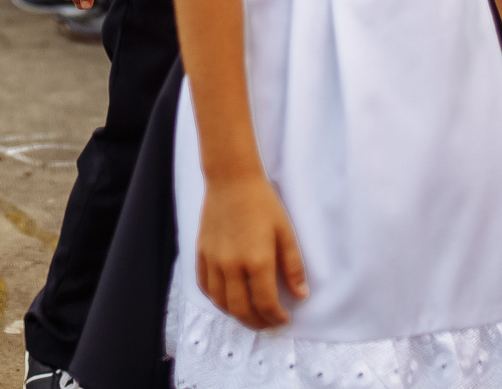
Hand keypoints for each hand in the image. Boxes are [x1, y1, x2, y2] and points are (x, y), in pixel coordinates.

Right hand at [196, 173, 306, 328]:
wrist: (231, 180)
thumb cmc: (262, 203)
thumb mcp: (285, 233)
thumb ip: (293, 267)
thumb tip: (300, 295)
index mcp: (257, 260)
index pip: (266, 303)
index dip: (276, 317)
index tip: (283, 319)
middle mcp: (232, 265)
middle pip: (242, 309)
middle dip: (257, 322)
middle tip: (268, 323)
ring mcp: (213, 260)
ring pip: (221, 302)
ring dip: (237, 314)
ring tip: (250, 315)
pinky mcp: (201, 252)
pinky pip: (204, 285)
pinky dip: (216, 299)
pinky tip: (227, 299)